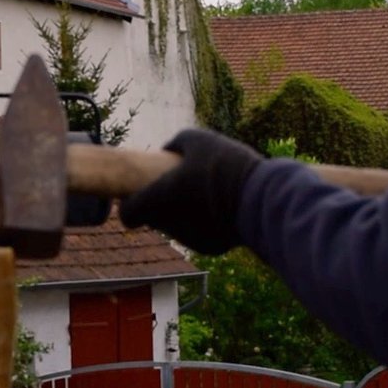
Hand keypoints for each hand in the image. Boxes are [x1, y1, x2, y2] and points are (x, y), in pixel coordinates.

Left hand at [119, 129, 261, 254]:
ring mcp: (189, 239)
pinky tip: (222, 207)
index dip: (130, 203)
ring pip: (177, 226)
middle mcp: (168, 225)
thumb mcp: (200, 140)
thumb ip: (178, 143)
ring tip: (206, 192)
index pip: (127, 214)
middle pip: (155, 217)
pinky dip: (205, 222)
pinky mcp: (210, 247)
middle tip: (180, 184)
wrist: (259, 200)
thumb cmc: (225, 167)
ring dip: (184, 212)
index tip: (139, 193)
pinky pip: (200, 233)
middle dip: (162, 203)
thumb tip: (169, 148)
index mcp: (157, 200)